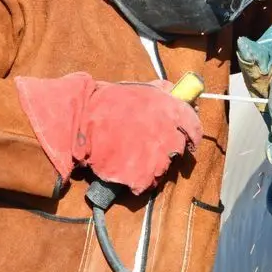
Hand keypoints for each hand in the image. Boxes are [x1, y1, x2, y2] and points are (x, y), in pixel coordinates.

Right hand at [16, 73, 201, 194]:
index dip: (192, 134)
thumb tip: (173, 91)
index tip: (189, 138)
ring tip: (132, 157)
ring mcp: (157, 157)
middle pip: (178, 148)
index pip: (194, 126)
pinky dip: (138, 178)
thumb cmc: (101, 103)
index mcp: (168, 110)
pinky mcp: (143, 176)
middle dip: (166, 147)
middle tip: (149, 145)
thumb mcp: (132, 90)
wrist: (78, 124)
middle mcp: (167, 133)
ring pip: (163, 166)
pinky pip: (147, 181)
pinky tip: (125, 170)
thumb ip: (157, 92)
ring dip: (152, 163)